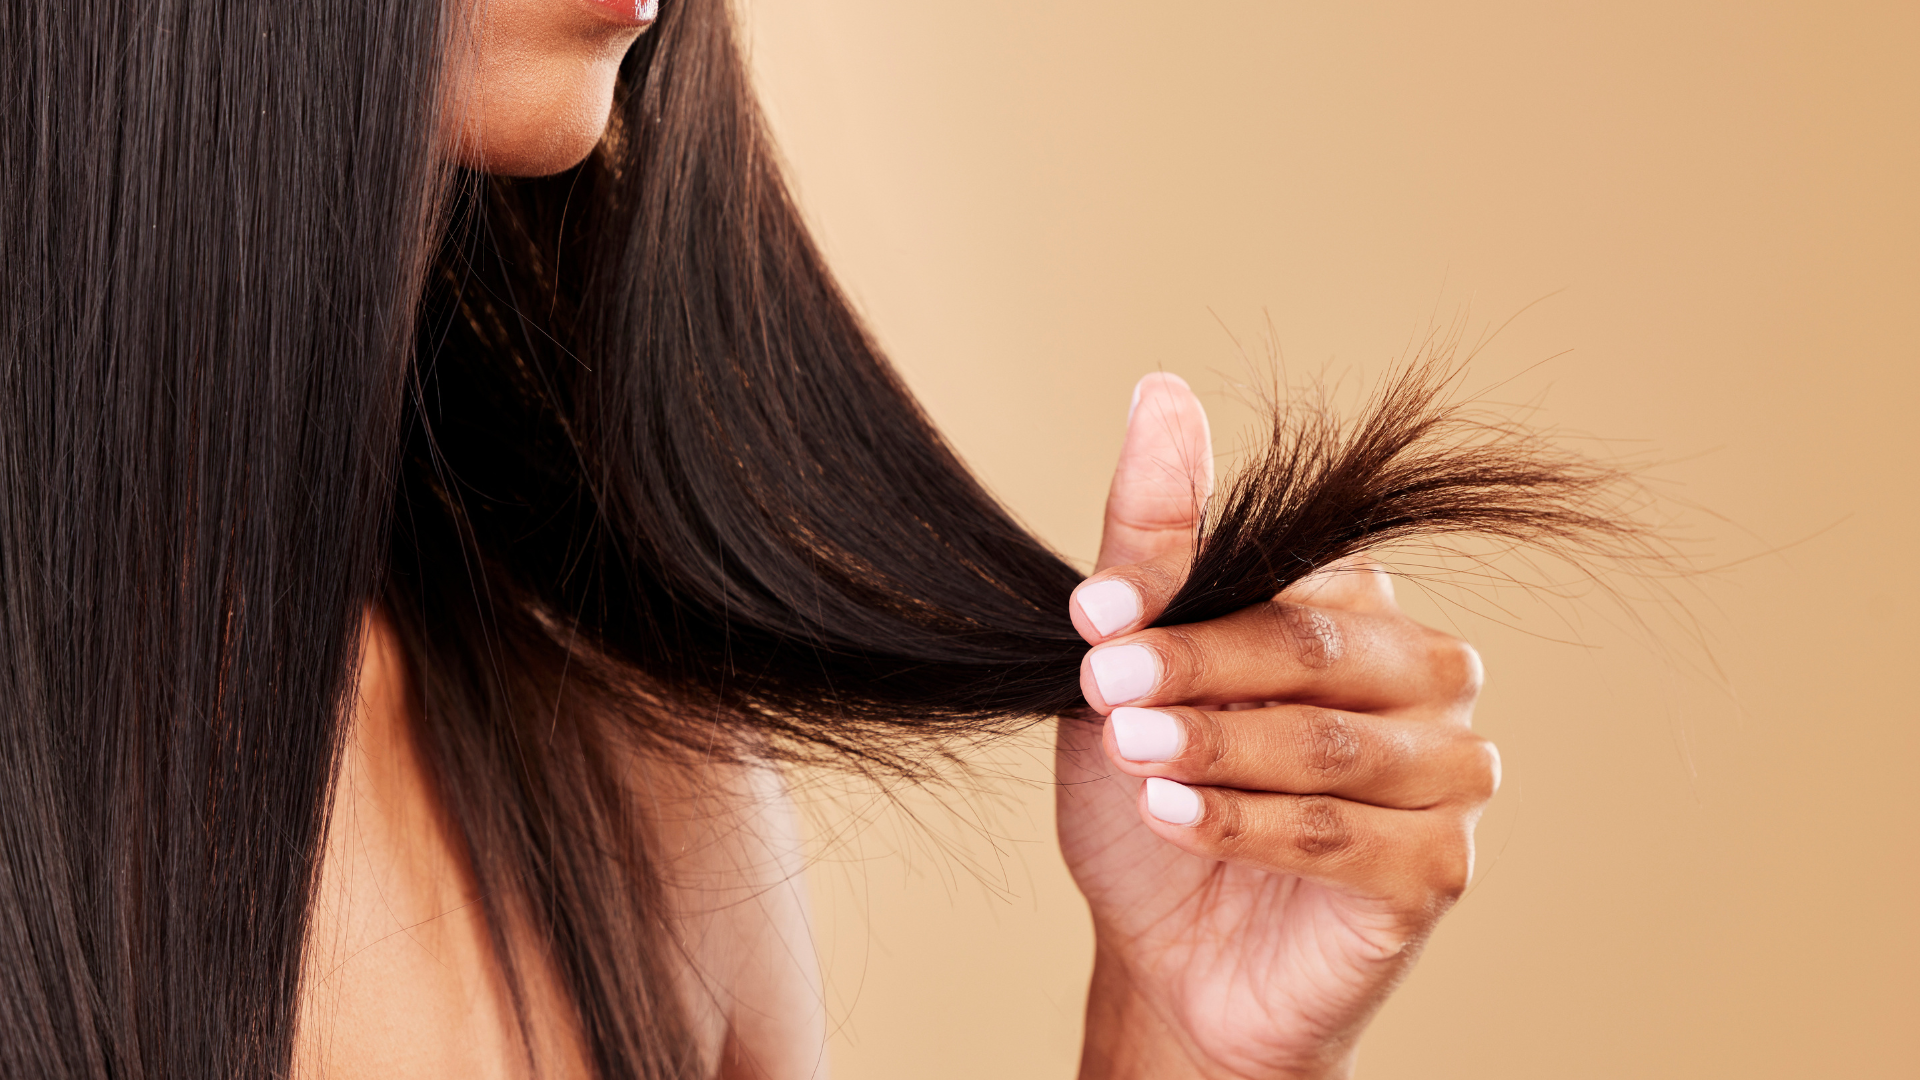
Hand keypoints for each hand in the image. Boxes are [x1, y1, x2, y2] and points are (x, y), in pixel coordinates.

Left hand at [1056, 374, 1497, 1079]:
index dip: (1182, 599)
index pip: (1287, 576)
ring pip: (1327, 744)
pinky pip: (1343, 835)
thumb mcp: (1130, 662)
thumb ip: (1156, 543)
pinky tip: (1175, 817)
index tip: (1088, 619)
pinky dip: (1247, 825)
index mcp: (1358, 606)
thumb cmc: (1156, 790)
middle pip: (1314, 648)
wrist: (1167, 953)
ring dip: (1215, 747)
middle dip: (1196, 669)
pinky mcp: (1439, 866)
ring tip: (1131, 758)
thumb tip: (1161, 392)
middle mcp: (1423, 673)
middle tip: (1105, 691)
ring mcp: (1447, 771)